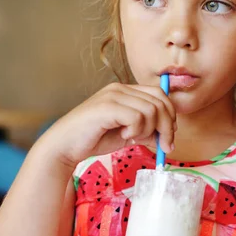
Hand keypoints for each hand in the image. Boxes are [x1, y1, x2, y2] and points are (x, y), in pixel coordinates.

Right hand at [37, 83, 175, 168]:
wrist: (65, 145)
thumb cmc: (94, 139)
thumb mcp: (127, 135)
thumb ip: (146, 132)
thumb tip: (166, 137)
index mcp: (126, 91)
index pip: (160, 95)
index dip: (170, 116)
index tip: (169, 137)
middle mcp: (120, 88)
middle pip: (160, 101)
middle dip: (166, 127)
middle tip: (164, 147)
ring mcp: (113, 95)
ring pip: (150, 110)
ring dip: (148, 130)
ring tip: (132, 138)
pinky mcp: (107, 106)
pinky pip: (137, 117)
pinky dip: (136, 130)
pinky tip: (123, 136)